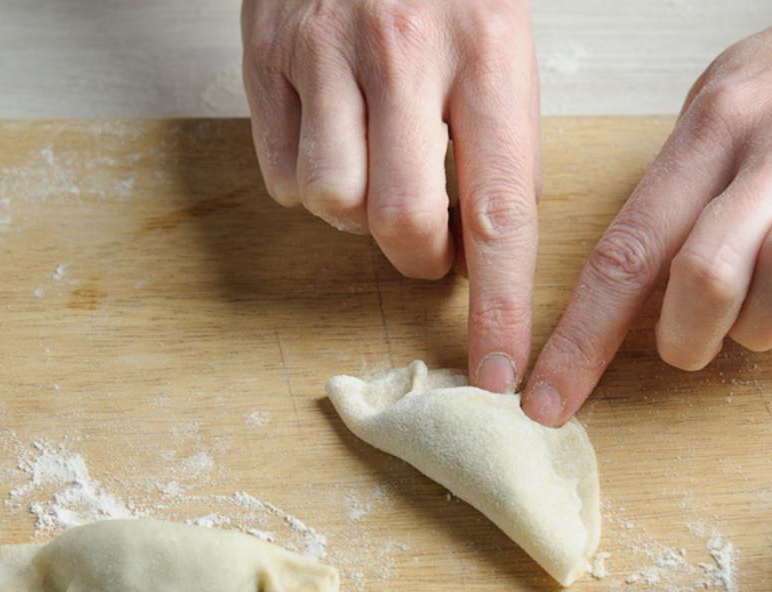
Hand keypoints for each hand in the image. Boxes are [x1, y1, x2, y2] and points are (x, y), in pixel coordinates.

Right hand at [242, 0, 541, 392]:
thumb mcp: (505, 34)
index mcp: (488, 49)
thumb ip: (505, 138)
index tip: (505, 376)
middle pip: (402, 219)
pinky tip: (334, 140)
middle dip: (418, 256)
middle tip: (430, 240)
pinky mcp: (265, 56)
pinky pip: (284, 173)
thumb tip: (494, 245)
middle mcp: (405, 51)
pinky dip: (308, 184)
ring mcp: (324, 52)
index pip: (503, 209)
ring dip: (357, 217)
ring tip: (376, 173)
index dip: (504, 306)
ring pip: (332, 203)